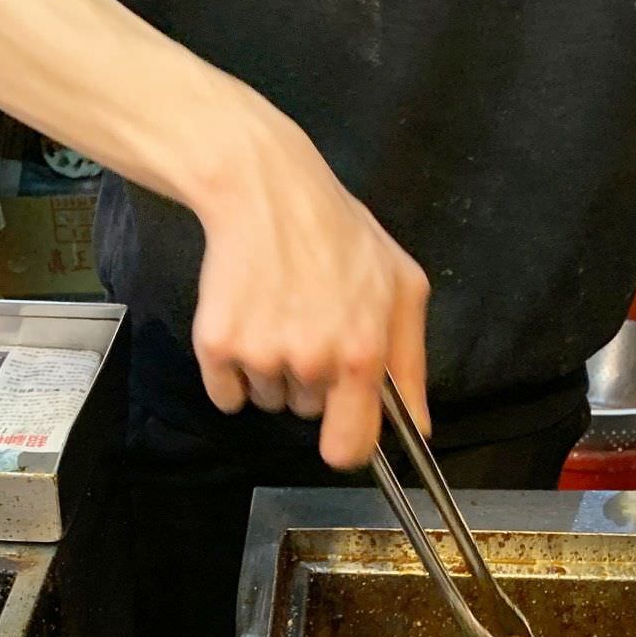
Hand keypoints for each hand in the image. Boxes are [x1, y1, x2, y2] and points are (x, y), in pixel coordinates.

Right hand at [191, 151, 430, 468]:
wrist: (267, 191)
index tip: (339, 437)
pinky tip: (246, 320)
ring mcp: (261, 355)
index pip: (350, 445)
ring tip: (277, 311)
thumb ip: (411, 365)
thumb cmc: (339, 234)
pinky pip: (225, 393)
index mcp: (361, 354)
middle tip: (309, 322)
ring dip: (271, 371)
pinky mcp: (216, 345)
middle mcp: (312, 362)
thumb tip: (419, 428)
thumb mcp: (402, 288)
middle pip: (306, 414)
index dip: (345, 445)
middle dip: (309, 380)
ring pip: (267, 400)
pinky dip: (230, 371)